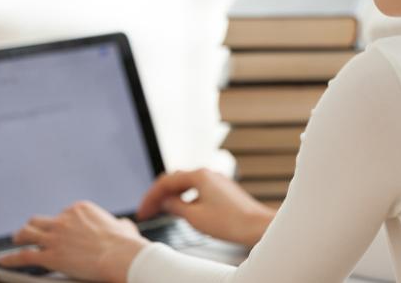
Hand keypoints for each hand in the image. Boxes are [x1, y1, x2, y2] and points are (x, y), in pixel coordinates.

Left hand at [0, 201, 149, 282]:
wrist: (120, 255)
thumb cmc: (126, 244)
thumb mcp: (125, 227)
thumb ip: (119, 224)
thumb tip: (122, 225)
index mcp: (81, 209)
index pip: (63, 214)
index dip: (60, 224)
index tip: (60, 231)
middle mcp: (64, 219)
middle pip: (40, 220)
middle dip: (35, 226)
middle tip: (29, 231)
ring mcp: (55, 237)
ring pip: (28, 233)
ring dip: (19, 237)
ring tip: (15, 241)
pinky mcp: (50, 255)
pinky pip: (23, 255)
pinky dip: (11, 258)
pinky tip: (3, 261)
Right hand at [136, 169, 275, 245]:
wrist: (256, 226)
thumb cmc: (230, 222)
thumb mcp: (194, 216)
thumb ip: (174, 206)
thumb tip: (164, 201)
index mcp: (199, 176)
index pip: (166, 182)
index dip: (151, 197)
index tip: (143, 211)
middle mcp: (208, 174)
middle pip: (175, 181)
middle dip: (159, 196)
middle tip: (148, 212)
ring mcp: (217, 181)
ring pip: (187, 185)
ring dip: (172, 197)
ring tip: (161, 211)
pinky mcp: (223, 190)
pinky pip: (198, 191)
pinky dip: (186, 199)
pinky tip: (183, 211)